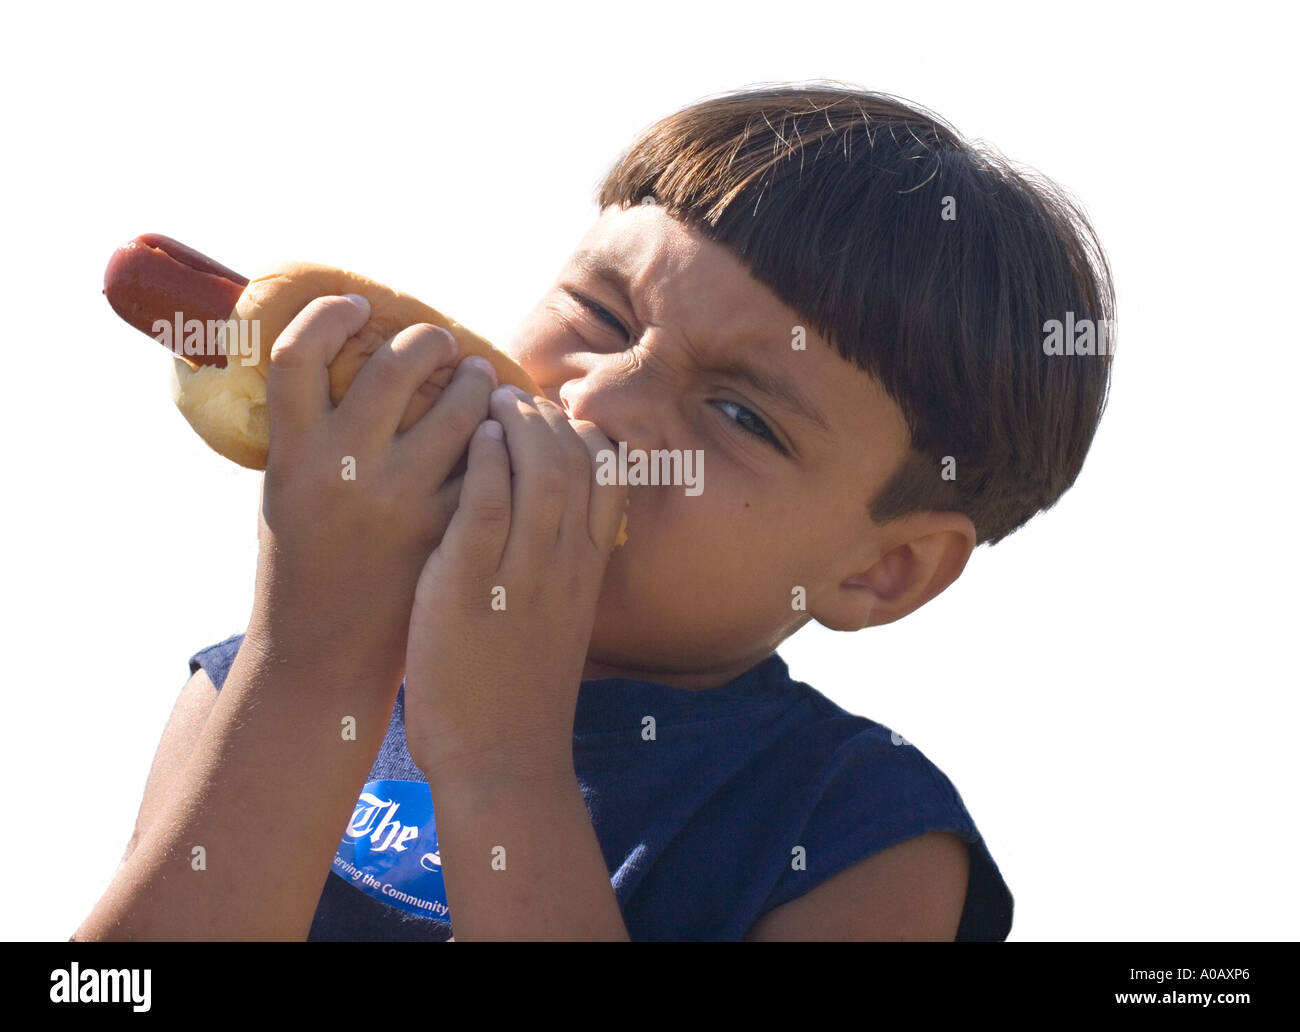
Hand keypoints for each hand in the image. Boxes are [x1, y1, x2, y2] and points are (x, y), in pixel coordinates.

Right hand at [250, 294, 500, 684]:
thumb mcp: (286, 496)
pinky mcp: (448, 532)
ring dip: (478, 383)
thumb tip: (344, 371)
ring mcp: (399, 500)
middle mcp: (342, 470)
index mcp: (291, 455)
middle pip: (392, 367)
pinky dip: (505, 441)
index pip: (296, 354)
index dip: (326, 316)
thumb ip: (312, 439)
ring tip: (484, 380)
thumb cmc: (303, 569)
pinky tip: (507, 434)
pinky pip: (491, 466)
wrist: (325, 656)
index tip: (358, 306)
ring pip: (458, 411)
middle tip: (442, 341)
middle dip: (427, 341)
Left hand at [403, 386, 627, 783]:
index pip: (610, 475)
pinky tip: (472, 441)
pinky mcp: (470, 586)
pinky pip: (488, 505)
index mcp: (589, 569)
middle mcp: (566, 564)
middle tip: (509, 397)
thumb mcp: (559, 617)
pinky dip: (486, 462)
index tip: (552, 416)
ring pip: (542, 471)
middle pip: (579, 460)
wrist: (500, 758)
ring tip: (488, 403)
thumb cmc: (520, 687)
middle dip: (547, 416)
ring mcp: (523, 574)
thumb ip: (559, 565)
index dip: (584, 432)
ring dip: (518, 424)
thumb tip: (546, 517)